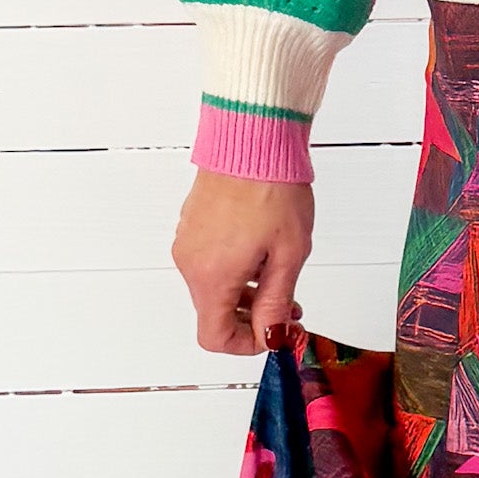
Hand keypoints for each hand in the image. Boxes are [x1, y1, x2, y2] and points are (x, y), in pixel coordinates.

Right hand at [172, 168, 313, 354]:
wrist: (254, 134)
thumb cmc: (273, 187)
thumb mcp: (288, 252)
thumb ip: (277, 301)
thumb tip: (271, 338)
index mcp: (211, 277)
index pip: (213, 336)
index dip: (246, 344)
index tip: (274, 332)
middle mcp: (190, 262)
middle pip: (215, 310)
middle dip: (254, 314)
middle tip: (290, 303)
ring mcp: (188, 239)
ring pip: (215, 283)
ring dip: (247, 287)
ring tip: (282, 268)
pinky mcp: (193, 220)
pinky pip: (211, 257)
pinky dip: (235, 263)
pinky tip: (264, 243)